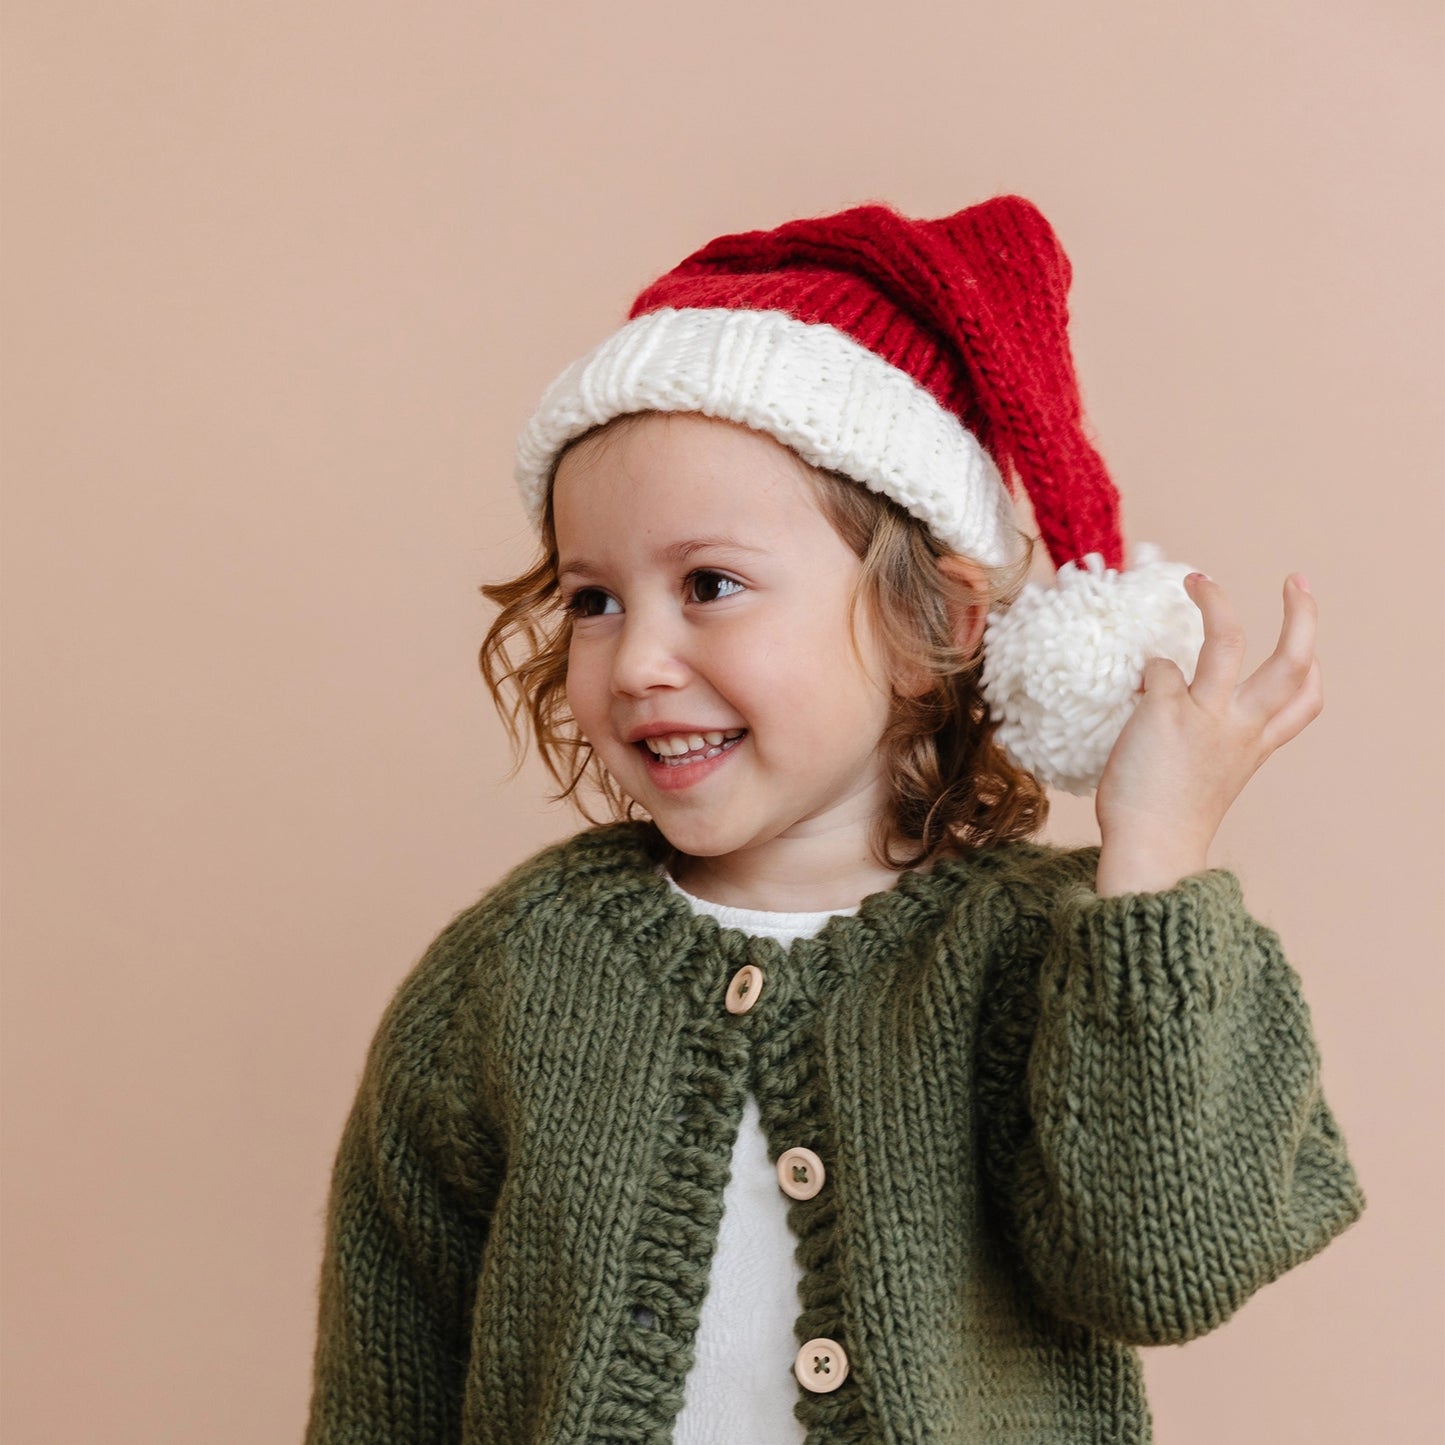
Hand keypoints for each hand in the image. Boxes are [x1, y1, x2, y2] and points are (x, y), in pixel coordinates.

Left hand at [1093, 572, 1322, 895]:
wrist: (1150, 849)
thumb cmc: (1167, 820)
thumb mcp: (1207, 778)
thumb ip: (1206, 739)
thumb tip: (1167, 690)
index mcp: (1254, 745)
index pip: (1304, 702)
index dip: (1312, 667)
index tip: (1306, 645)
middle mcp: (1240, 725)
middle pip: (1293, 663)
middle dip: (1304, 616)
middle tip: (1297, 580)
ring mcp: (1206, 715)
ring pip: (1230, 641)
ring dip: (1218, 603)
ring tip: (1200, 580)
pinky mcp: (1165, 711)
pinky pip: (1158, 667)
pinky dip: (1146, 669)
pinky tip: (1133, 684)